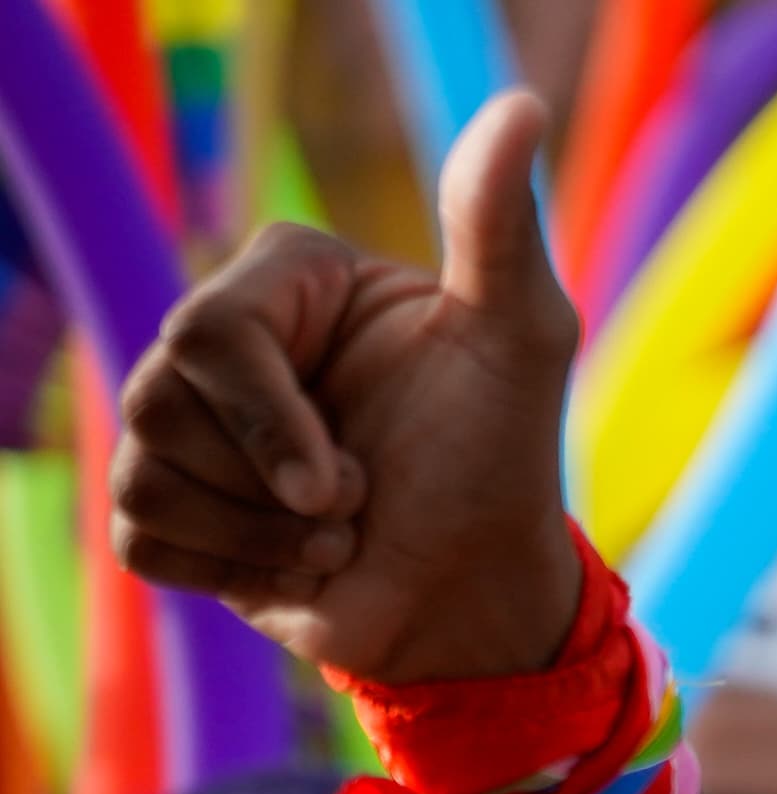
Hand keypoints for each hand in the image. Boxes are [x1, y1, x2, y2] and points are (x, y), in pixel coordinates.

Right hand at [110, 91, 582, 683]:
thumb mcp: (521, 339)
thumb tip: (519, 108)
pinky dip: (229, 571)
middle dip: (280, 484)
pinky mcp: (172, 512)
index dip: (274, 421)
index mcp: (283, 279)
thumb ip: (499, 226)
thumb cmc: (501, 459)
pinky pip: (141, 541)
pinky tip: (294, 566)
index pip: (208, 332)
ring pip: (146, 476)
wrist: (482, 588)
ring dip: (262, 536)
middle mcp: (219, 340)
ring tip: (337, 535)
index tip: (351, 475)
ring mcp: (187, 425)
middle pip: (159, 402)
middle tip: (358, 501)